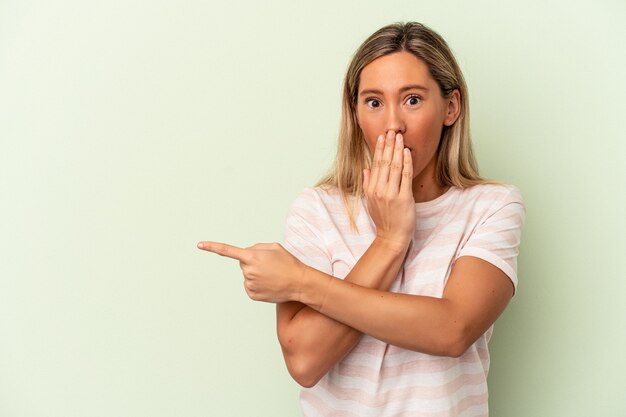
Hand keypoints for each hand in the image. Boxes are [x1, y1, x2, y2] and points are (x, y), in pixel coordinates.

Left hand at [197, 241, 306, 302]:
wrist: (299, 283)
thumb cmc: (288, 263)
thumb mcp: (274, 247)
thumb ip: (256, 247)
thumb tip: (245, 254)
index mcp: (252, 257)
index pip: (228, 251)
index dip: (213, 247)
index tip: (200, 244)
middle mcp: (248, 271)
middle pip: (243, 263)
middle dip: (253, 262)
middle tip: (269, 265)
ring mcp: (250, 284)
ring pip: (247, 275)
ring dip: (256, 273)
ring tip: (272, 275)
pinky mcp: (252, 295)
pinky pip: (250, 285)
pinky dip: (257, 284)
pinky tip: (269, 284)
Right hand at [363, 131, 415, 251]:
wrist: (392, 237)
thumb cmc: (383, 220)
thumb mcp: (370, 201)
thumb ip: (368, 184)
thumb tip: (366, 169)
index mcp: (371, 189)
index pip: (375, 164)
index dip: (379, 149)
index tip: (382, 137)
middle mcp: (379, 190)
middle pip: (384, 162)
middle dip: (388, 145)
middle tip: (391, 131)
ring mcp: (391, 194)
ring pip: (394, 166)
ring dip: (397, 150)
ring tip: (399, 137)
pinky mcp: (404, 198)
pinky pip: (405, 176)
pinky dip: (406, 162)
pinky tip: (407, 152)